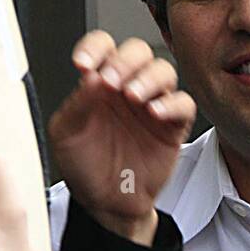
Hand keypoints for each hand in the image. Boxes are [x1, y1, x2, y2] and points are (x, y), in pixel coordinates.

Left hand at [49, 31, 196, 245]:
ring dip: (148, 79)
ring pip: (163, 71)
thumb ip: (77, 104)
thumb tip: (90, 76)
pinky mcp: (173, 126)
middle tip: (111, 81)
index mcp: (98, 82)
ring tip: (132, 96)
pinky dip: (172, 104)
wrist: (106, 203)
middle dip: (125, 61)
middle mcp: (126, 87)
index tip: (83, 64)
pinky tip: (154, 113)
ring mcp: (151, 105)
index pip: (102, 47)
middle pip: (138, 52)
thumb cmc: (85, 166)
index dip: (94, 48)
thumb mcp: (66, 134)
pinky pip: (183, 104)